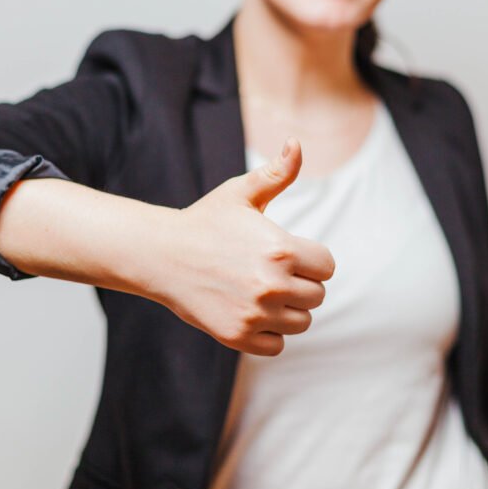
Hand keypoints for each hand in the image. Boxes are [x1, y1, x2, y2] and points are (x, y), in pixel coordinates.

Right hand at [157, 137, 335, 355]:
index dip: (311, 260)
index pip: (327, 266)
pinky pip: (277, 345)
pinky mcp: (238, 336)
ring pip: (301, 322)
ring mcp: (255, 313)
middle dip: (300, 284)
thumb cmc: (205, 221)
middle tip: (271, 272)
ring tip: (261, 291)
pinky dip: (269, 333)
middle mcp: (272, 284)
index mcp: (281, 249)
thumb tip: (297, 143)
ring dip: (288, 310)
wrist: (160, 255)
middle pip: (317, 295)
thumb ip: (277, 173)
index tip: (289, 255)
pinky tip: (250, 311)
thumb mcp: (241, 193)